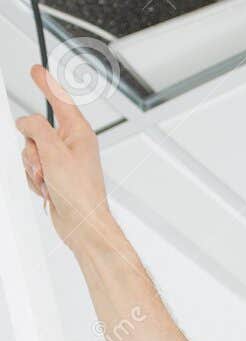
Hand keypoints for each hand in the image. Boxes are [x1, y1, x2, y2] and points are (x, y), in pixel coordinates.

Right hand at [16, 65, 114, 252]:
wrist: (83, 227)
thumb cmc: (80, 194)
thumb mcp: (53, 151)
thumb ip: (36, 128)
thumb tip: (25, 122)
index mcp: (79, 133)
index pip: (60, 99)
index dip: (46, 83)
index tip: (36, 70)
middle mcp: (72, 145)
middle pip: (37, 130)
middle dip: (33, 149)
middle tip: (44, 165)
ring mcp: (63, 163)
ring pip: (32, 151)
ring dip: (34, 168)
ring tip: (48, 181)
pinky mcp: (56, 178)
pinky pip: (34, 169)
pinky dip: (36, 180)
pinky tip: (48, 191)